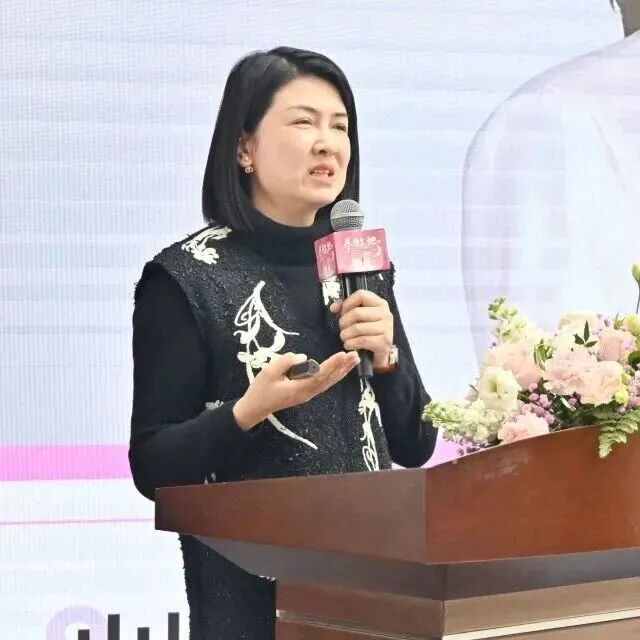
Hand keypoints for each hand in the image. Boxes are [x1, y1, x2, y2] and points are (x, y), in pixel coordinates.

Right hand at [233, 351, 359, 430]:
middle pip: (329, 379)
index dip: (332, 365)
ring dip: (341, 371)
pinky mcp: (306, 393)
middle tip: (355, 355)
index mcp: (299, 389)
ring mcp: (308, 394)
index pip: (319, 375)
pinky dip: (334, 375)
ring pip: (329, 382)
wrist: (255, 408)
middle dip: (342, 367)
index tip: (342, 354)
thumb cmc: (260, 390)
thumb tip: (304, 357)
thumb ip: (286, 362)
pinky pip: (324, 383)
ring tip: (354, 361)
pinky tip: (341, 370)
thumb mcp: (268, 372)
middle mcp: (307, 393)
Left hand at [330, 290, 393, 368]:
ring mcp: (386, 329)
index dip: (347, 303)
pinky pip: (361, 341)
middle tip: (343, 328)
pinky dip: (350, 344)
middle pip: (356, 313)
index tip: (343, 312)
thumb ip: (346, 307)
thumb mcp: (359, 316)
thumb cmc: (368, 331)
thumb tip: (334, 308)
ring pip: (357, 328)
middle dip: (344, 322)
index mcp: (380, 303)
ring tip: (345, 337)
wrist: (380, 351)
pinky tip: (349, 344)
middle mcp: (385, 314)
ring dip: (345, 334)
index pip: (361, 295)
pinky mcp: (383, 343)